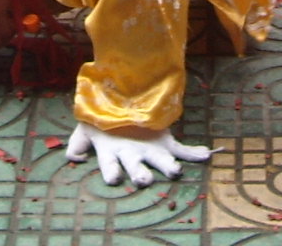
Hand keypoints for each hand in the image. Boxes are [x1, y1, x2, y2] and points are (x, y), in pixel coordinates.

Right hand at [64, 123, 212, 187]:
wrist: (119, 102)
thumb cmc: (100, 121)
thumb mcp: (85, 129)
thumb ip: (77, 144)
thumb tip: (76, 159)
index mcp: (113, 156)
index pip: (110, 168)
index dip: (112, 174)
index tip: (114, 177)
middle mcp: (133, 157)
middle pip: (138, 170)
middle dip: (141, 176)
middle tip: (144, 180)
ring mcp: (151, 151)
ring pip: (161, 163)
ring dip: (169, 168)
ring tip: (175, 170)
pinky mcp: (166, 142)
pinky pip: (182, 151)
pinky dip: (195, 154)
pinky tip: (206, 155)